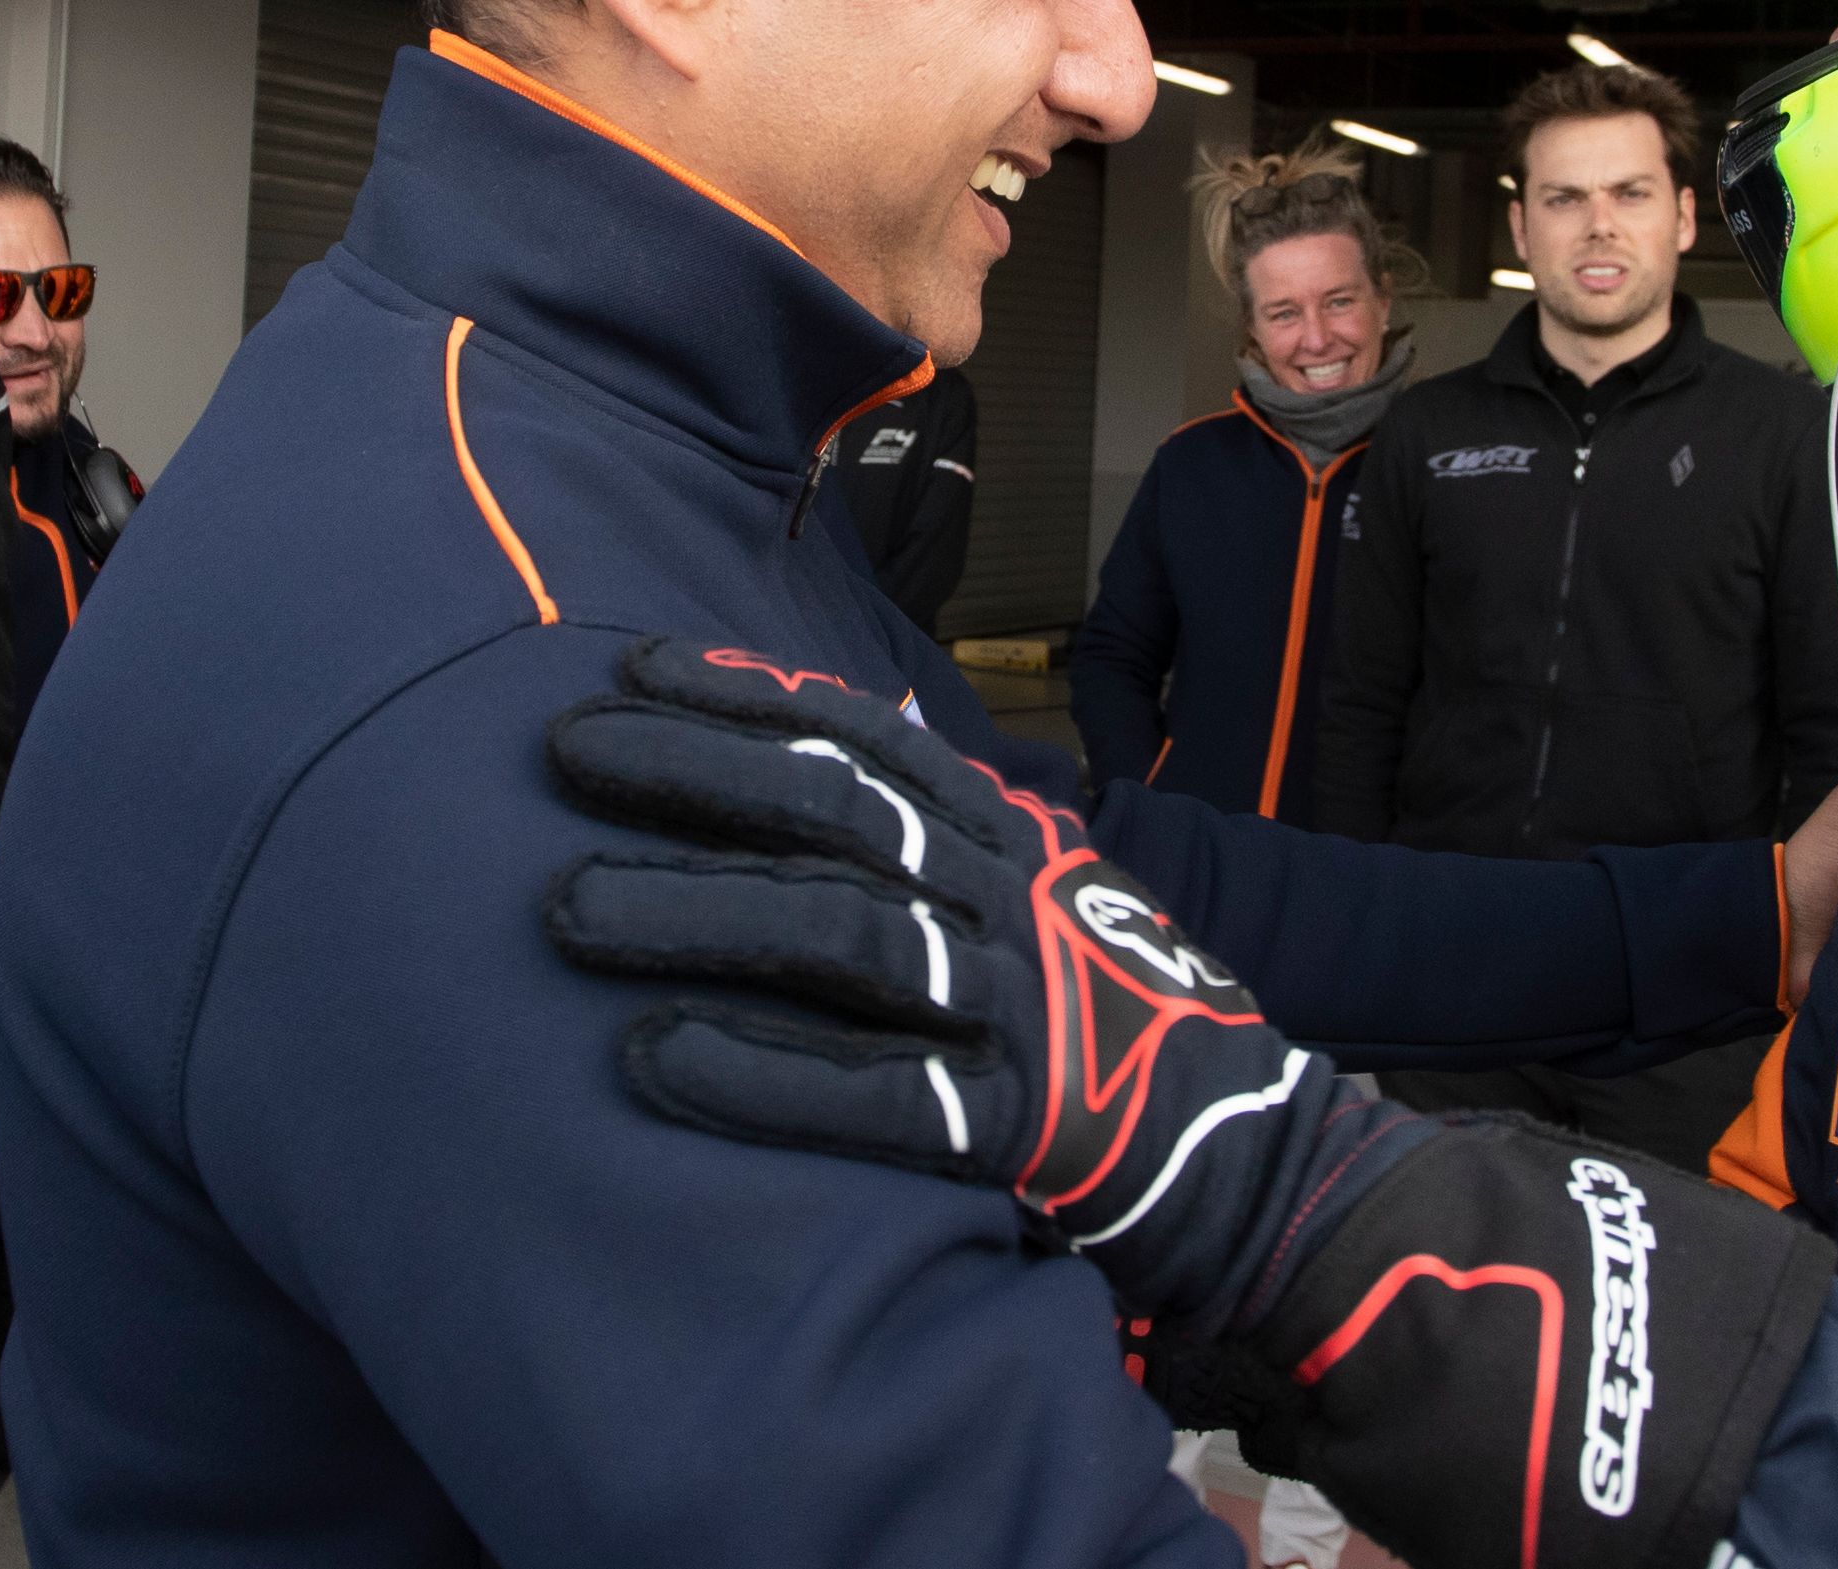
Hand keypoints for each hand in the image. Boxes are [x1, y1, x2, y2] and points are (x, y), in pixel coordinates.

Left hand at [547, 643, 1837, 1568]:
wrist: (1280, 1168)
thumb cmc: (1138, 1031)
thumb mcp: (1057, 901)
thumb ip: (962, 833)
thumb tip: (853, 731)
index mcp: (1020, 842)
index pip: (866, 738)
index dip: (744, 695)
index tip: (624, 669)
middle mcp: (1020, 902)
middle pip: (836, 811)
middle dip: (691, 772)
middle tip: (558, 750)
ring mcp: (1027, 1006)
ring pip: (841, 934)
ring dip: (694, 913)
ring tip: (566, 909)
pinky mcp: (1028, 1123)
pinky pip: (878, 1096)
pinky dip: (762, 1076)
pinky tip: (657, 1064)